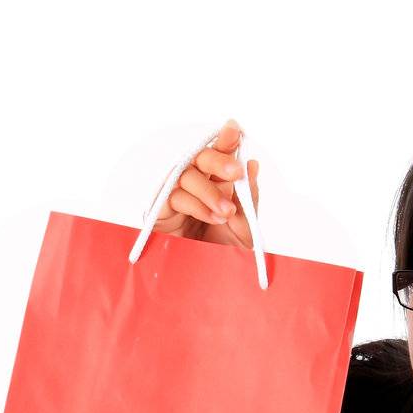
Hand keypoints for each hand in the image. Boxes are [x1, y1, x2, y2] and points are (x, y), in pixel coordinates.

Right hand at [151, 117, 259, 250]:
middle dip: (218, 159)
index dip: (226, 140)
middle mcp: (194, 184)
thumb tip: (252, 164)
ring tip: (227, 212)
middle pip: (199, 157)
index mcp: (216, 183)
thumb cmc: (223, 253)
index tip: (235, 129)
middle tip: (235, 172)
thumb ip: (248, 197)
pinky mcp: (160, 210)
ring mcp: (176, 195)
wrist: (207, 283)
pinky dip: (196, 204)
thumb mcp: (245, 227)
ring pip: (187, 175)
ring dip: (209, 191)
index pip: (220, 155)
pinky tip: (212, 216)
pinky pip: (174, 196)